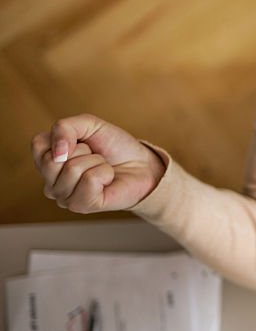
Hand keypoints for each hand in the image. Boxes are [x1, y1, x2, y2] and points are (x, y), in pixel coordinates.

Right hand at [31, 114, 166, 213]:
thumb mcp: (88, 125)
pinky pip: (89, 180)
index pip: (38, 144)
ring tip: (103, 168)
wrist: (142, 164)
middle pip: (52, 160)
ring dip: (96, 162)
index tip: (83, 142)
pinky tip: (107, 179)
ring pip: (72, 169)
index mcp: (47, 162)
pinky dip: (105, 173)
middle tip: (95, 156)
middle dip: (82, 151)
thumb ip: (64, 127)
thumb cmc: (114, 146)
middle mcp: (50, 182)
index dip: (65, 136)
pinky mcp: (82, 206)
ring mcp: (64, 197)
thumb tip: (58, 152)